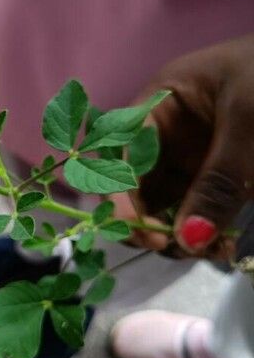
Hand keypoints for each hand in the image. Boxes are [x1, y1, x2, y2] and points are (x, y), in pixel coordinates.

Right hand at [115, 34, 253, 259]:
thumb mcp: (248, 120)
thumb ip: (219, 180)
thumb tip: (189, 240)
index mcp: (159, 106)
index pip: (121, 152)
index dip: (117, 191)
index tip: (137, 230)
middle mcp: (165, 137)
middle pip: (134, 186)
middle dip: (144, 221)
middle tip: (168, 247)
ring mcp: (191, 160)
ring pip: (163, 207)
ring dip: (175, 235)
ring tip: (208, 251)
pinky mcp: (218, 180)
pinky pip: (198, 214)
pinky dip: (205, 235)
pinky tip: (222, 247)